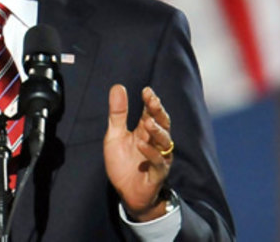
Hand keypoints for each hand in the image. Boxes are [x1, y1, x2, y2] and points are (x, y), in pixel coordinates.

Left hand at [103, 84, 173, 221]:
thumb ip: (118, 113)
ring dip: (157, 131)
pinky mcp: (157, 174)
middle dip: (158, 112)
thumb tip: (118, 86)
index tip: (146, 90)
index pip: (151, 112)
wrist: (125, 193)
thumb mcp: (115, 135)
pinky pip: (158, 162)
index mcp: (145, 130)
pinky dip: (150, 152)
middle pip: (163, 123)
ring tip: (148, 122)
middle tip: (153, 101)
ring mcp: (159, 158)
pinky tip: (141, 144)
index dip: (150, 101)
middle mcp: (156, 142)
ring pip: (164, 142)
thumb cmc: (122, 162)